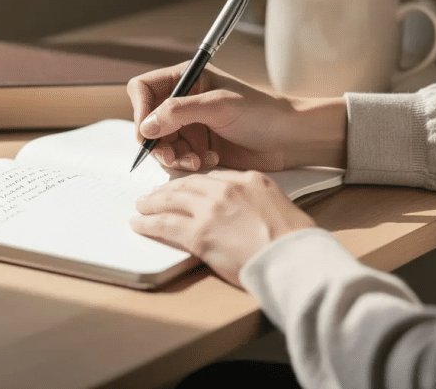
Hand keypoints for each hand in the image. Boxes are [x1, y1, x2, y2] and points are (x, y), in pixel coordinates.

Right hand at [126, 62, 346, 171]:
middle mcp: (184, 101)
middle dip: (158, 141)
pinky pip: (178, 159)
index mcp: (187, 79)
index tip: (148, 131)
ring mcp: (191, 125)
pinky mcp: (199, 147)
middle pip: (148, 122)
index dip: (140, 110)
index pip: (143, 90)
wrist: (290, 139)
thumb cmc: (262, 112)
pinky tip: (209, 161)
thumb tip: (146, 126)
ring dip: (174, 156)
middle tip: (172, 156)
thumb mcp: (218, 106)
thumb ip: (178, 112)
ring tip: (196, 161)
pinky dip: (188, 163)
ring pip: (161, 144)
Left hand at [130, 169, 315, 286]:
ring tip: (142, 205)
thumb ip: (260, 204)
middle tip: (157, 194)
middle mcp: (228, 189)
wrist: (293, 258)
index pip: (215, 177)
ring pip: (172, 200)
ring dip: (153, 202)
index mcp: (251, 180)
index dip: (196, 184)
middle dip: (169, 189)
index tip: (187, 188)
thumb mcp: (282, 208)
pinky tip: (138, 223)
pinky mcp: (199, 233)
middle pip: (190, 184)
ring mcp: (211, 209)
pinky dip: (148, 223)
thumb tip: (250, 214)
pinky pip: (165, 224)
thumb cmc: (296, 242)